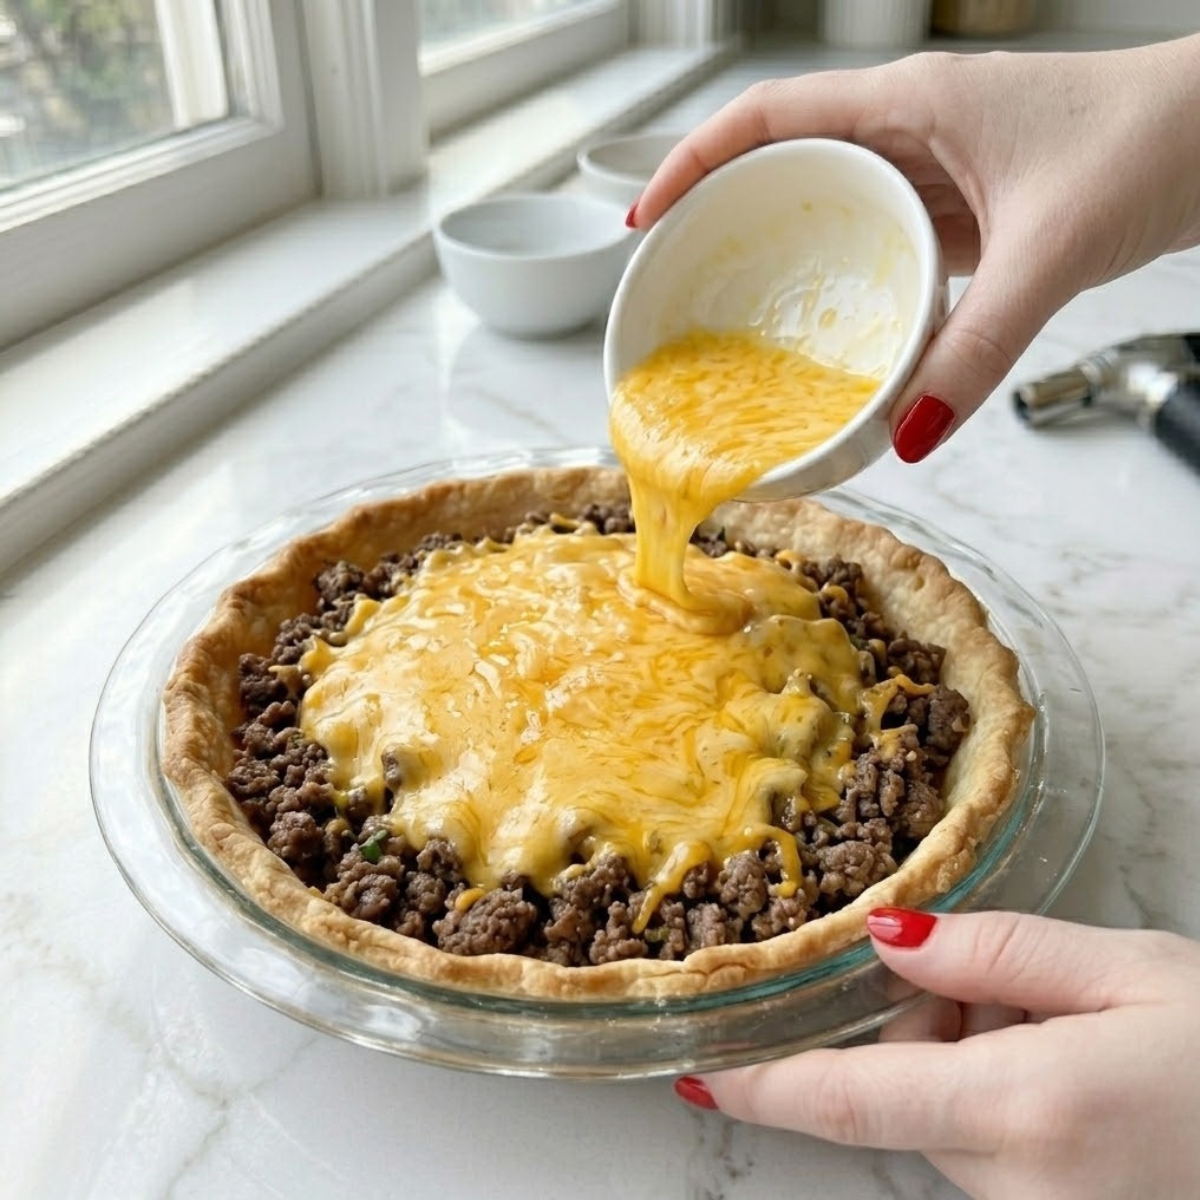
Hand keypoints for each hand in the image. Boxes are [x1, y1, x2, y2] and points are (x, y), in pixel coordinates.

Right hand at [633, 36, 1199, 461]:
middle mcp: (913, 125)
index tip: (648, 218)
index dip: (693, 162)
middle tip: (681, 276)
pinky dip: (849, 274)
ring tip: (737, 306)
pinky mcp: (968, 202)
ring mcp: (938, 164)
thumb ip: (977, 345)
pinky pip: (884, 235)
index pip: (767, 116)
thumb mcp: (1050, 250)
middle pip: (783, 159)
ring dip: (782, 246)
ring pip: (832, 199)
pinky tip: (837, 320)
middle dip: (722, 211)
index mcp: (910, 102)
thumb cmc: (1155, 139)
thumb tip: (907, 432)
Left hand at [673, 909, 1199, 1199]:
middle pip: (896, 1091)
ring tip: (1067, 1022)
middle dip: (919, 1024)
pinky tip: (1075, 1066)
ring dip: (967, 1057)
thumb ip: (993, 954)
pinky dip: (998, 1095)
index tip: (692, 1070)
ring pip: (941, 1117)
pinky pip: (985, 1151)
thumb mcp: (1129, 971)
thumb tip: (884, 939)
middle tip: (1009, 982)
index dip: (759, 1085)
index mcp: (1025, 1109)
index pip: (847, 1100)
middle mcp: (1018, 1185)